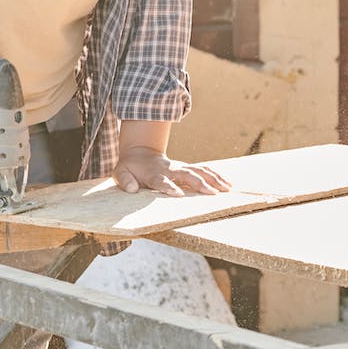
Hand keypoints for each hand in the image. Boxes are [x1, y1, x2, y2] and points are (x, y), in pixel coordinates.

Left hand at [114, 146, 230, 196]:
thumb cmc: (130, 167)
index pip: (162, 181)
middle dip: (200, 184)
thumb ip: (125, 180)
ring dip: (213, 179)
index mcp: (154, 174)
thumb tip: (132, 189)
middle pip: (188, 175)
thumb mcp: (119, 173)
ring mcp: (180, 167)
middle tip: (212, 194)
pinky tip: (227, 184)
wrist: (140, 153)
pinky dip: (216, 176)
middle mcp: (170, 169)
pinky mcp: (187, 168)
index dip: (170, 187)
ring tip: (226, 189)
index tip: (179, 195)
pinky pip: (204, 170)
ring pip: (200, 171)